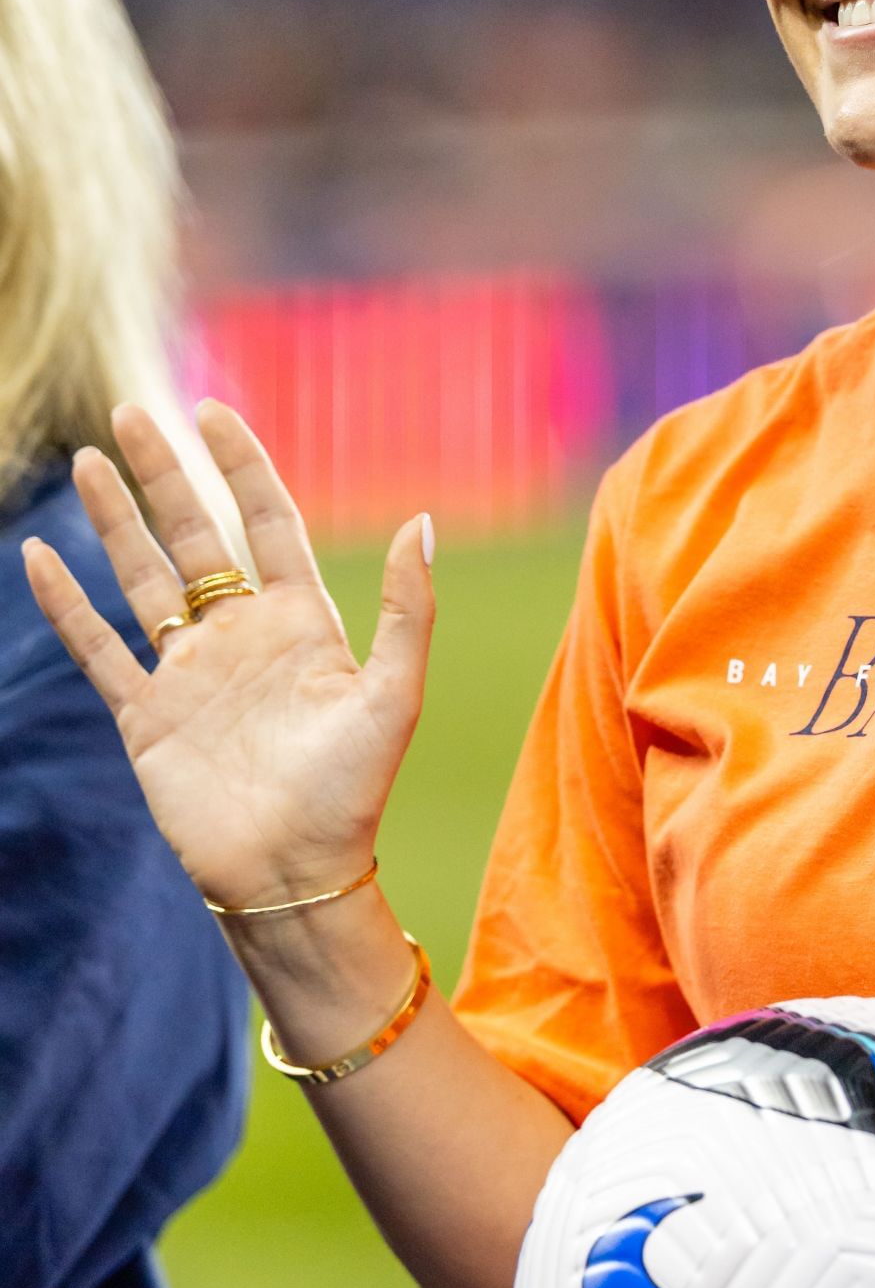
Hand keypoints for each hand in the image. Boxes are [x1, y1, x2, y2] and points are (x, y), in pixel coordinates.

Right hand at [21, 400, 432, 911]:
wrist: (293, 874)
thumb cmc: (353, 791)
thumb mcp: (394, 695)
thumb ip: (408, 610)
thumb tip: (422, 522)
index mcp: (303, 623)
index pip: (266, 522)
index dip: (241, 467)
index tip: (212, 412)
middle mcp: (242, 638)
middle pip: (196, 536)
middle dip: (165, 475)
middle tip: (129, 413)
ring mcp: (190, 674)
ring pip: (143, 579)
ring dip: (115, 522)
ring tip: (87, 460)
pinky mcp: (147, 717)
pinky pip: (98, 648)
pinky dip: (67, 604)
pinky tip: (39, 556)